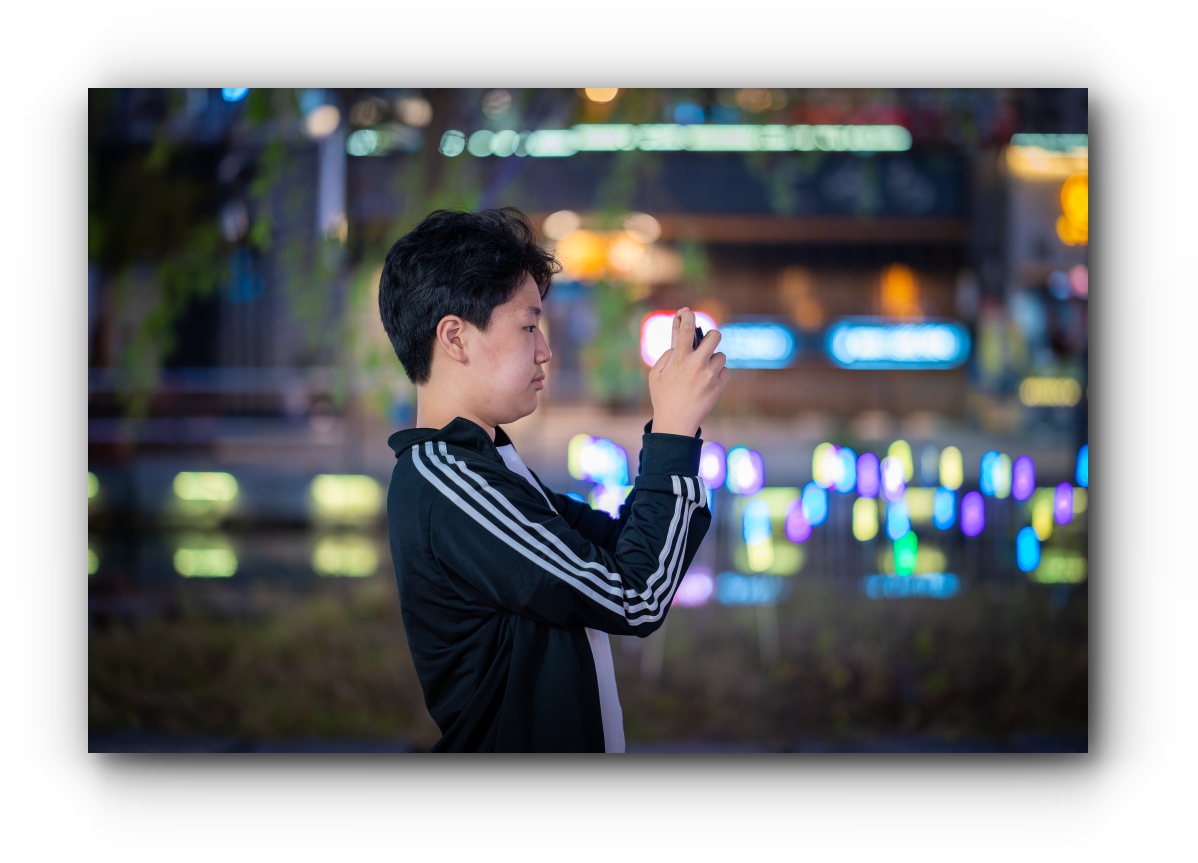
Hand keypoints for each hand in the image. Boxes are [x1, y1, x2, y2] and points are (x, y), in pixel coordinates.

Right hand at [649, 308, 729, 437]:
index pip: (687, 328)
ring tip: (703, 370)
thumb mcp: (656, 374)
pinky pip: (725, 371)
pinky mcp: (719, 385)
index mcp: (680, 358)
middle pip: (715, 335)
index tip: (687, 313)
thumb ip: (667, 354)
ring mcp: (710, 374)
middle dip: (711, 336)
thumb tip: (679, 340)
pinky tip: (708, 381)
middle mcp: (697, 363)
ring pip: (721, 355)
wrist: (676, 423)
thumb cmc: (663, 397)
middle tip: (705, 343)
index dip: (688, 316)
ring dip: (713, 359)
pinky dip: (718, 374)